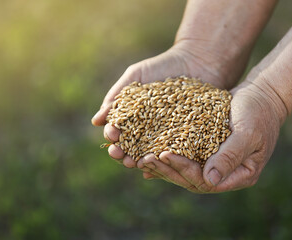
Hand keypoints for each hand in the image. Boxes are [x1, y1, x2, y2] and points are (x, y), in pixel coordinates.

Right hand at [92, 40, 249, 174]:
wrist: (196, 62)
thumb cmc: (162, 66)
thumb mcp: (136, 76)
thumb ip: (116, 96)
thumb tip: (95, 121)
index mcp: (133, 119)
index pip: (118, 134)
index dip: (112, 138)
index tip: (112, 137)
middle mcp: (148, 131)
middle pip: (131, 149)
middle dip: (123, 155)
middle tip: (122, 158)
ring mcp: (167, 137)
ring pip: (151, 155)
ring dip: (142, 163)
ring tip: (138, 165)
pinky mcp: (186, 139)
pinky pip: (176, 153)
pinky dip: (167, 161)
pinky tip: (161, 166)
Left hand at [139, 80, 285, 192]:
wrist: (262, 95)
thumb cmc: (258, 112)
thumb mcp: (248, 133)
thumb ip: (230, 156)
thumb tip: (210, 180)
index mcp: (241, 175)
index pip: (206, 181)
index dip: (183, 170)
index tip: (163, 155)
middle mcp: (227, 173)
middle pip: (192, 180)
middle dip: (167, 171)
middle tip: (144, 160)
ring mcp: (216, 163)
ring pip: (186, 171)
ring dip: (163, 166)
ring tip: (140, 159)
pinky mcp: (207, 151)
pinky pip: (185, 157)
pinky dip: (168, 157)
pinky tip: (149, 155)